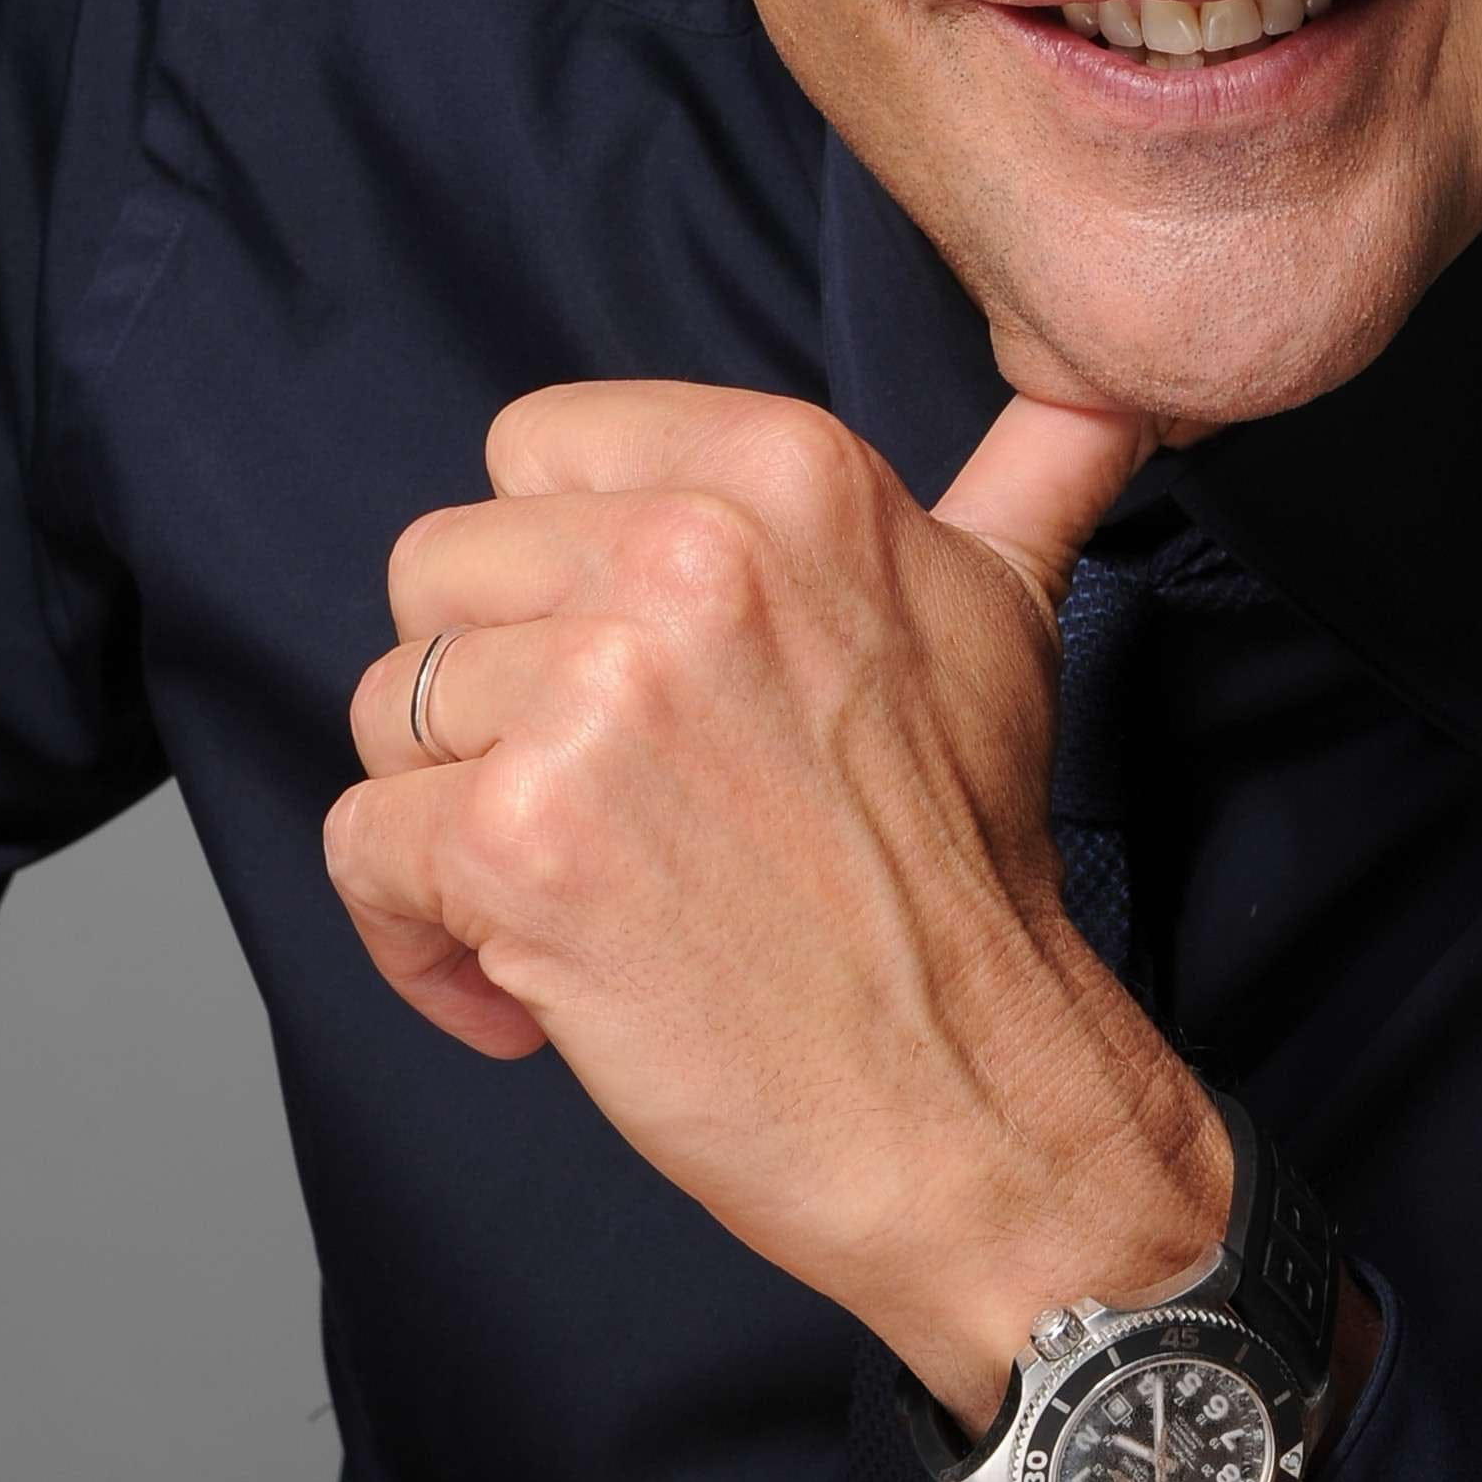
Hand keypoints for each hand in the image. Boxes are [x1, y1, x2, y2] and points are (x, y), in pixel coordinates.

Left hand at [323, 381, 1230, 1422]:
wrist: (967, 1093)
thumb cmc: (967, 860)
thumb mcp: (1008, 612)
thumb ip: (1027, 469)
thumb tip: (1117, 388)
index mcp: (785, 469)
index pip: (533, 448)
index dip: (557, 576)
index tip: (636, 678)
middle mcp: (686, 553)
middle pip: (438, 569)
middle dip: (491, 698)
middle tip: (609, 802)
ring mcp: (597, 693)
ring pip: (389, 709)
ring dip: (452, 821)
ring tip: (578, 893)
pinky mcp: (520, 835)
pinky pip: (364, 848)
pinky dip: (419, 942)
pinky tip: (531, 990)